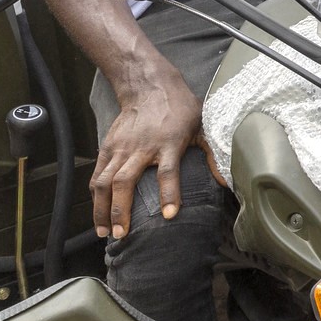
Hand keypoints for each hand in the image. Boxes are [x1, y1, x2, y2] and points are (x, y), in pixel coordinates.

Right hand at [92, 66, 202, 238]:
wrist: (150, 86)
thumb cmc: (180, 108)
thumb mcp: (203, 126)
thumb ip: (213, 154)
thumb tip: (226, 182)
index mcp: (169, 143)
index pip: (168, 172)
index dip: (169, 194)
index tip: (169, 215)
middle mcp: (141, 147)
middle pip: (125, 182)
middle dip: (121, 211)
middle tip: (120, 234)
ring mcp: (121, 148)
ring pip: (106, 182)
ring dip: (103, 208)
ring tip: (104, 231)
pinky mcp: (108, 146)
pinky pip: (97, 174)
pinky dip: (94, 195)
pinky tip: (97, 210)